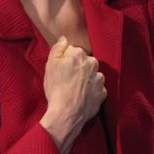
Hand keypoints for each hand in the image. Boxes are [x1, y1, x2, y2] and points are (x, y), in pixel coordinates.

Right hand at [39, 36, 105, 153]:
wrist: (66, 113)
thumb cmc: (56, 89)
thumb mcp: (50, 66)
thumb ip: (58, 49)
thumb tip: (64, 39)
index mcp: (79, 55)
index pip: (74, 51)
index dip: (66, 60)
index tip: (62, 69)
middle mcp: (93, 64)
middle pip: (85, 62)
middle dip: (79, 68)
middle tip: (68, 79)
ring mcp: (99, 79)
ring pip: (93, 75)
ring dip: (86, 79)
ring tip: (75, 89)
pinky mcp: (102, 93)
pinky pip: (97, 88)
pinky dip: (91, 91)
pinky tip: (82, 96)